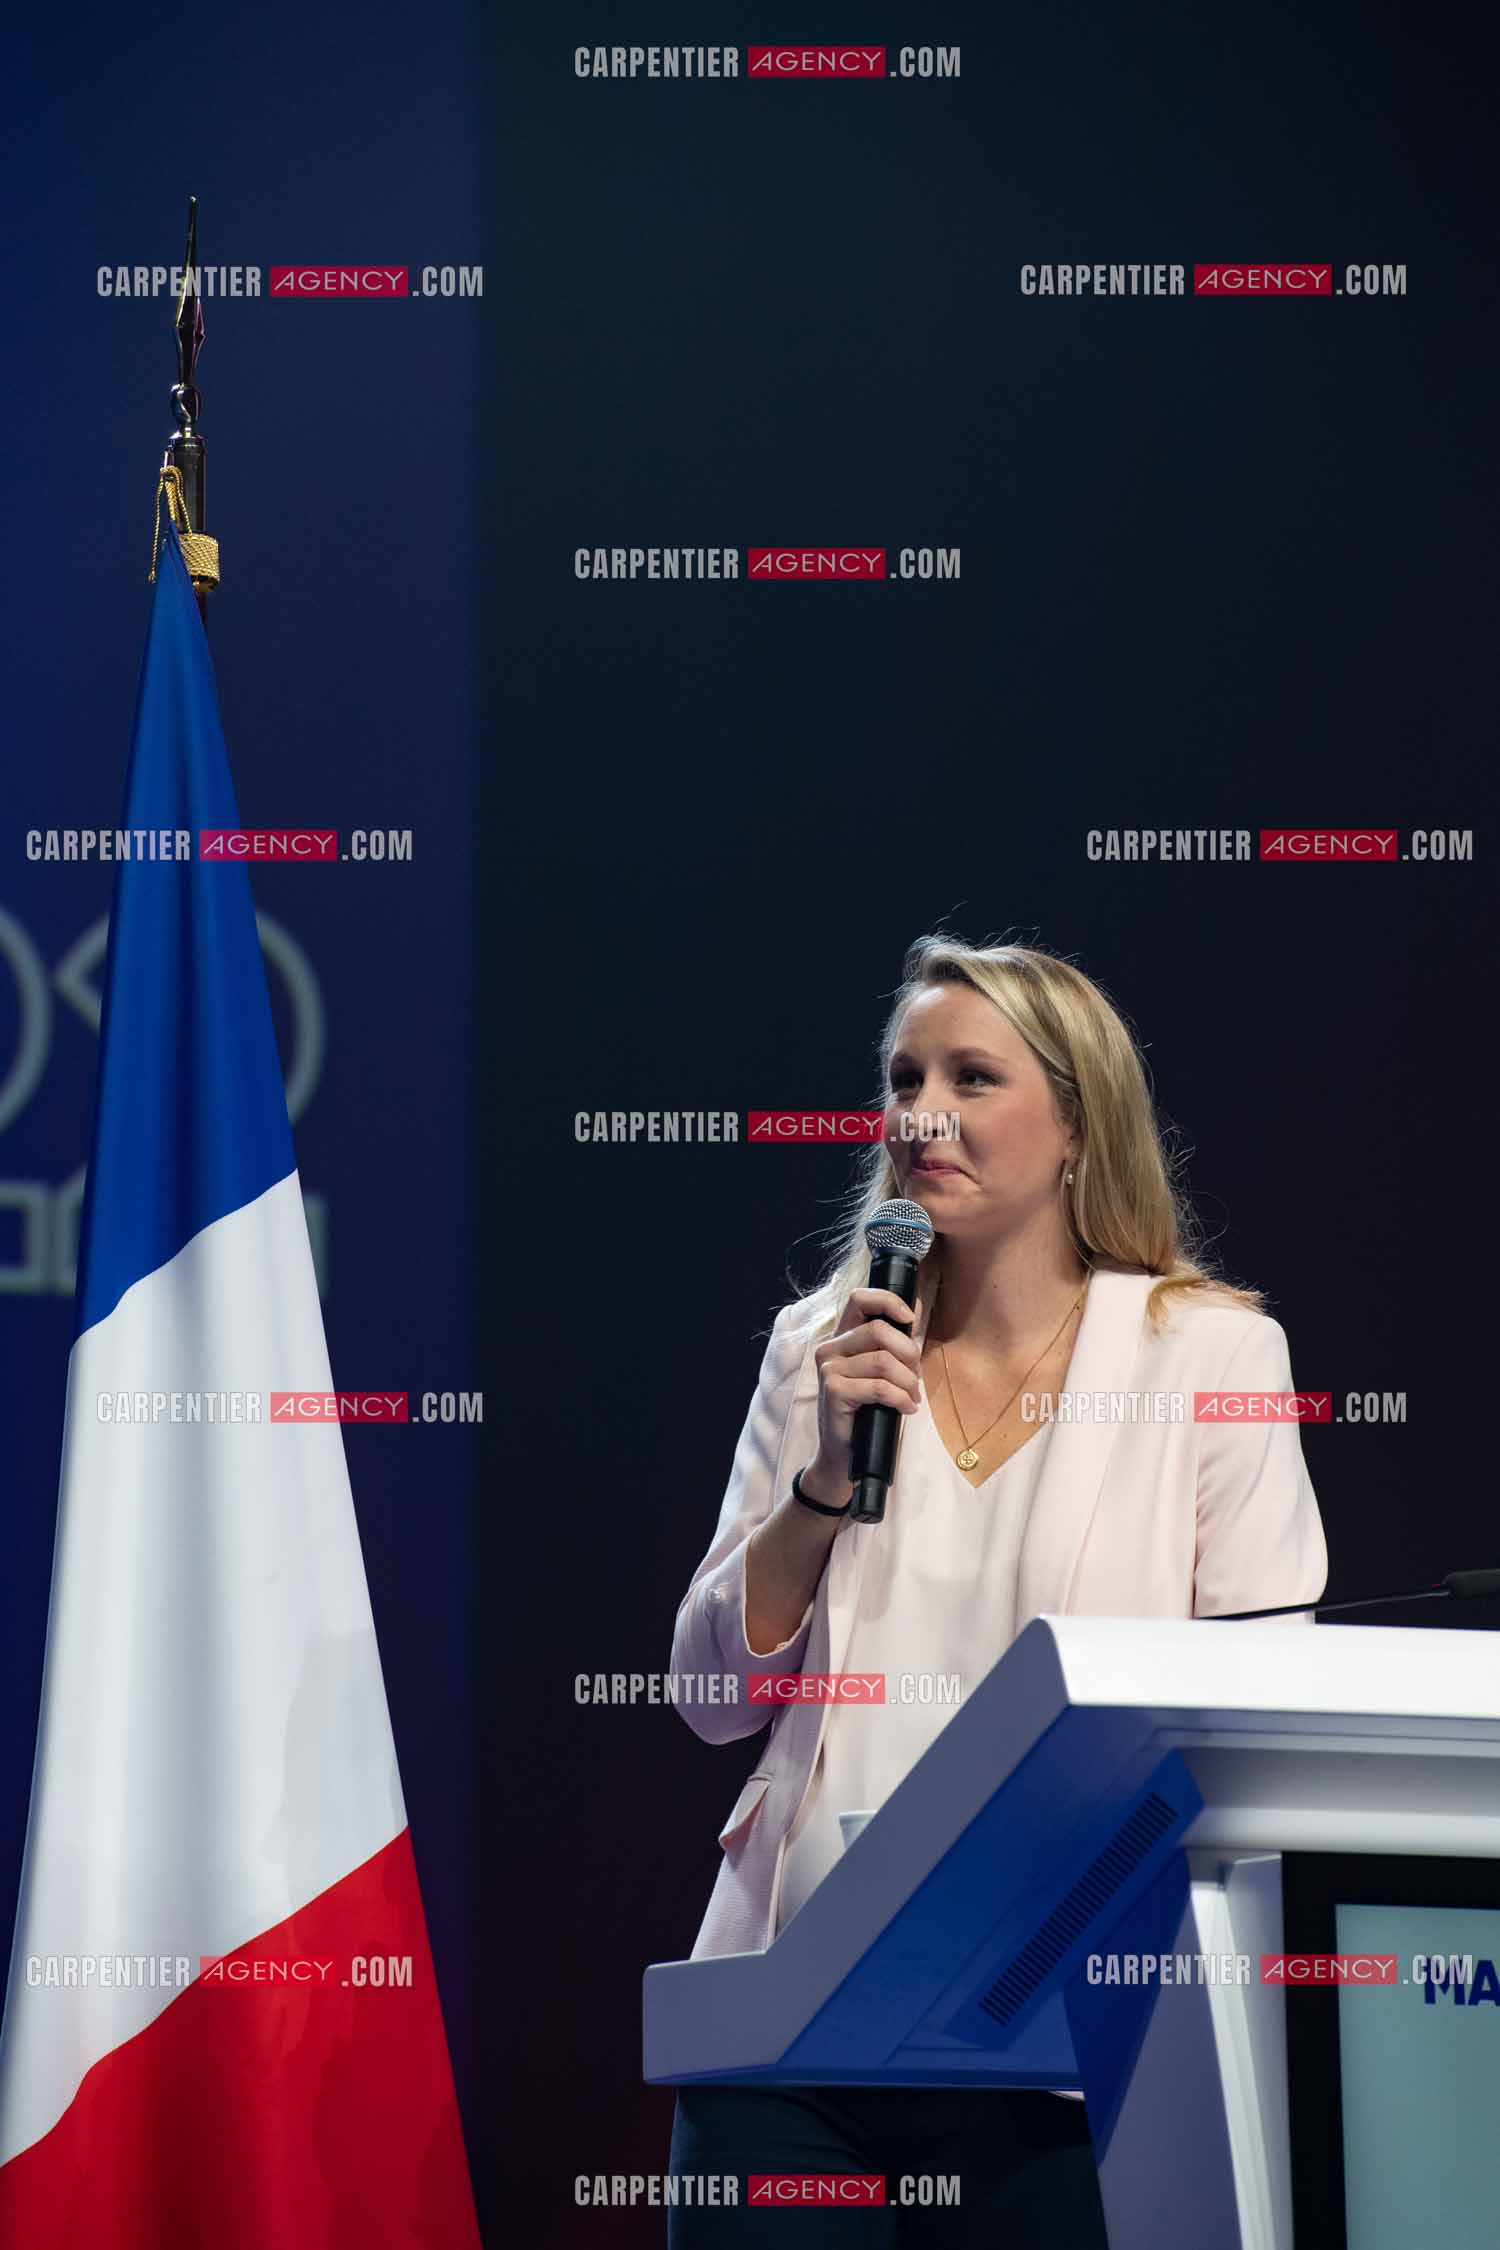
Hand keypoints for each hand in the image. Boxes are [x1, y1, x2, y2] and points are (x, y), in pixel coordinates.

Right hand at [808, 1286, 923, 1490]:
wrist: (845, 1453)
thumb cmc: (867, 1410)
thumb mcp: (881, 1371)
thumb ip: (893, 1342)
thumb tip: (917, 1309)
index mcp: (842, 1337)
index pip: (860, 1298)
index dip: (888, 1301)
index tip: (910, 1319)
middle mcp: (830, 1348)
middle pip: (880, 1330)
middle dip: (909, 1354)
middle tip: (915, 1378)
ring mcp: (829, 1369)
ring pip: (884, 1360)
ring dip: (908, 1382)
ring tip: (912, 1398)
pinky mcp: (834, 1391)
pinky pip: (880, 1387)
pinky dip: (901, 1399)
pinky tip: (906, 1409)